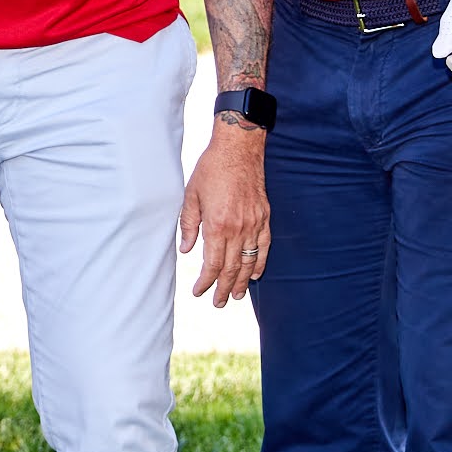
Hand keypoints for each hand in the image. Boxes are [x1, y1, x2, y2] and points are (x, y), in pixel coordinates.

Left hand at [178, 118, 270, 305]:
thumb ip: (188, 225)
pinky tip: (257, 274)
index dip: (206, 281)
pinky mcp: (264, 216)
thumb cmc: (211, 169)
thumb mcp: (191, 196)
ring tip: (237, 295)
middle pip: (232, 268)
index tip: (199, 291)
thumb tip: (186, 250)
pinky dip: (261, 262)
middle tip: (219, 303)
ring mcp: (253, 223)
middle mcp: (238, 228)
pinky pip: (264, 245)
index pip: (213, 263)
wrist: (238, 149)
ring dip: (243, 281)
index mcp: (217, 225)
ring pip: (250, 261)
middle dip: (224, 288)